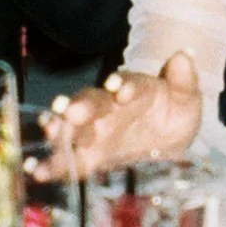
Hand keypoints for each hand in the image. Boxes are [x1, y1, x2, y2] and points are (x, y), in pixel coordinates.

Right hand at [42, 52, 202, 175]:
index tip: (118, 87)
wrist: (167, 144)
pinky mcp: (88, 156)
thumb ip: (185, 81)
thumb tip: (183, 56)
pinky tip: (38, 169)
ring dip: (61, 130)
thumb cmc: (175, 115)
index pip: (126, 82)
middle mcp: (108, 106)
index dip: (122, 84)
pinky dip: (53, 164)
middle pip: (91, 101)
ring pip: (73, 126)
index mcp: (133, 89)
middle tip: (71, 112)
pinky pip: (68, 159)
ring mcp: (95, 130)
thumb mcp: (187, 101)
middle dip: (81, 106)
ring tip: (50, 134)